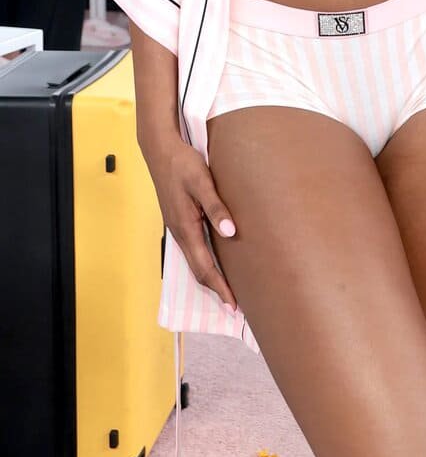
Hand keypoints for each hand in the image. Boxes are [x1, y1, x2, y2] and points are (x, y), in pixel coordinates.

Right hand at [142, 134, 238, 311]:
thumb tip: (230, 232)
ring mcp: (178, 227)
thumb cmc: (183, 164)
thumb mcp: (202, 182)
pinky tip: (216, 261)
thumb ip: (216, 207)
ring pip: (195, 261)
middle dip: (216, 289)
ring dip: (211, 277)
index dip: (220, 287)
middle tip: (234, 306)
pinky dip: (205, 262)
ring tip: (228, 289)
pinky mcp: (180, 220)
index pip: (204, 267)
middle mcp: (180, 233)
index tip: (233, 305)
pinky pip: (193, 249)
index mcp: (185, 228)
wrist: (160, 149)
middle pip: (199, 270)